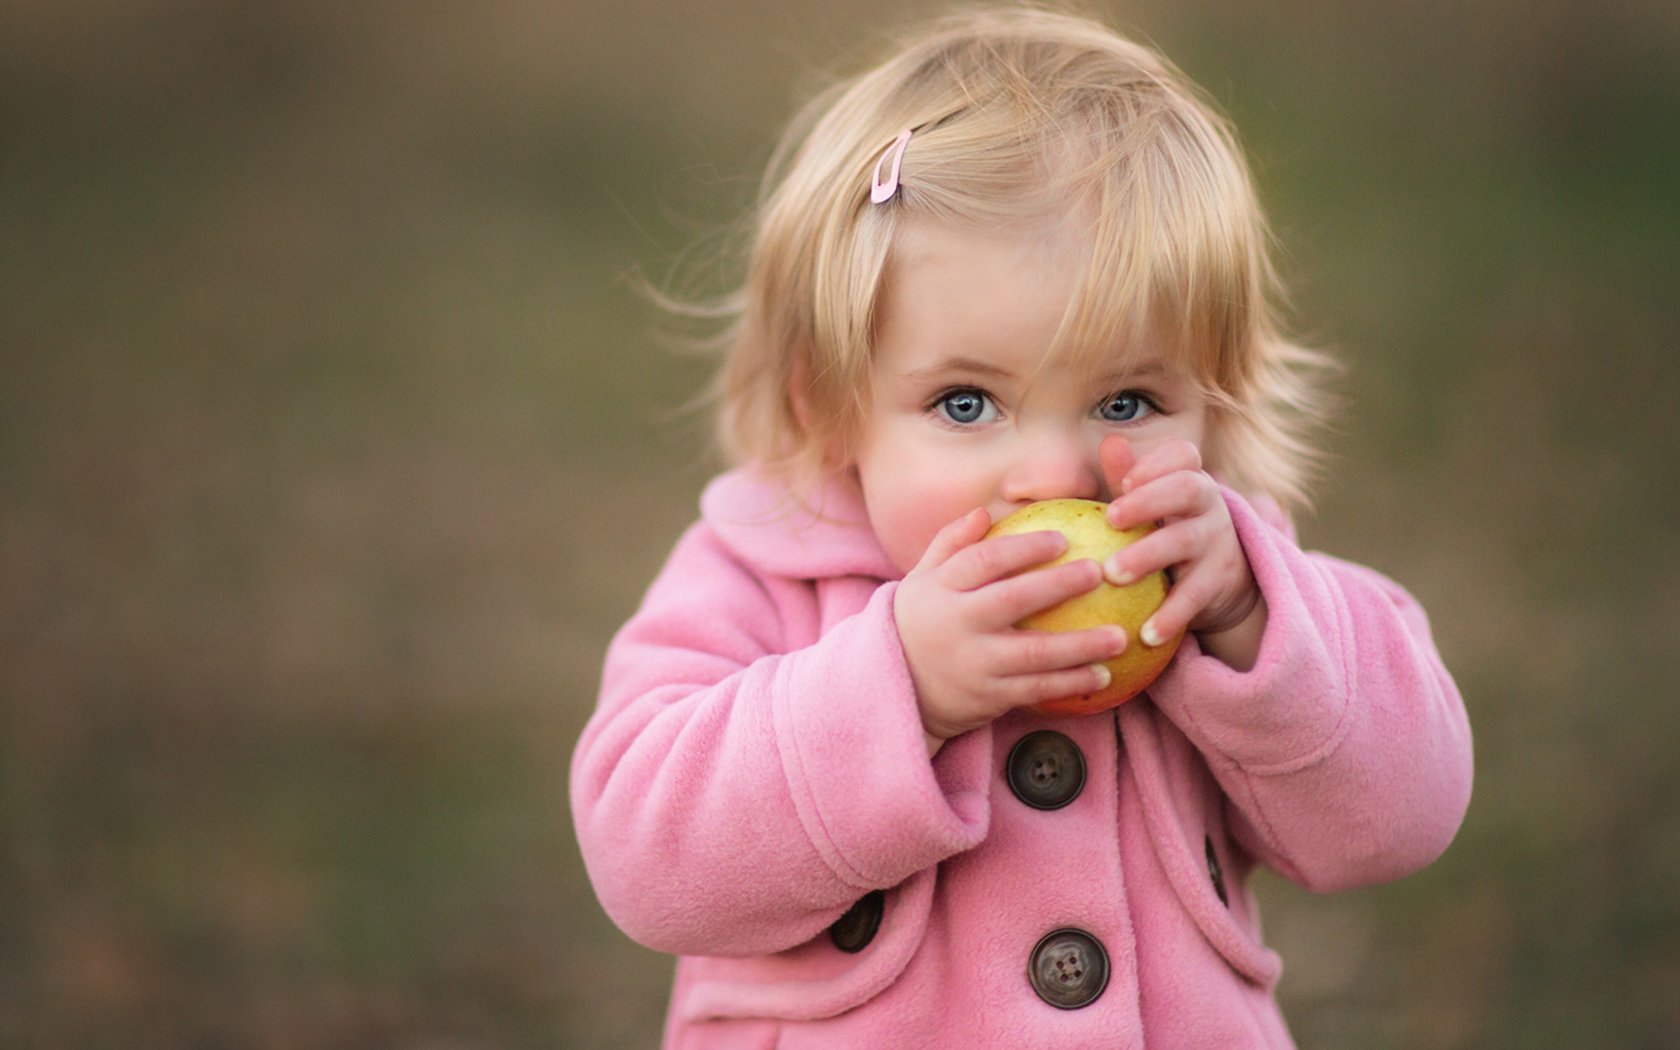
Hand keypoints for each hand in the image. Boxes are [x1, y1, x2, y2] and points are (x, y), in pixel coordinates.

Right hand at [895, 508, 1127, 754]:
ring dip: (1080, 645)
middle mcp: (957, 625)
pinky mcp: (988, 697)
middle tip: (1100, 572)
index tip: (1063, 539)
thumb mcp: (923, 580)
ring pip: (1034, 653)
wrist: (896, 689)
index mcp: (941, 589)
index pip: (984, 560)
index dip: (1024, 547)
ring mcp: (974, 664)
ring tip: (1119, 636)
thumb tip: (986, 512)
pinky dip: (1071, 683)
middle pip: (1013, 600)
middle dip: (1058, 585)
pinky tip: (1104, 674)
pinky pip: (1036, 689)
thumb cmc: (920, 622)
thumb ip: (951, 544)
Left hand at [1098, 435, 1265, 669]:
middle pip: (1186, 489)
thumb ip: (1129, 478)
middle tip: (1111, 519)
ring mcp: (1216, 542)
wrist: (1220, 582)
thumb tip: (1109, 441)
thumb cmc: (1167, 532)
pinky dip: (1170, 615)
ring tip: (1112, 574)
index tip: (1126, 481)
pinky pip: (1194, 596)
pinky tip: (1145, 633)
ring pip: (1185, 542)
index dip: (1156, 463)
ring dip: (1147, 556)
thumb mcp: (1150, 506)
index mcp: (1186, 479)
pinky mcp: (1218, 582)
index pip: (1182, 455)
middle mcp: (1207, 504)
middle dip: (1149, 500)